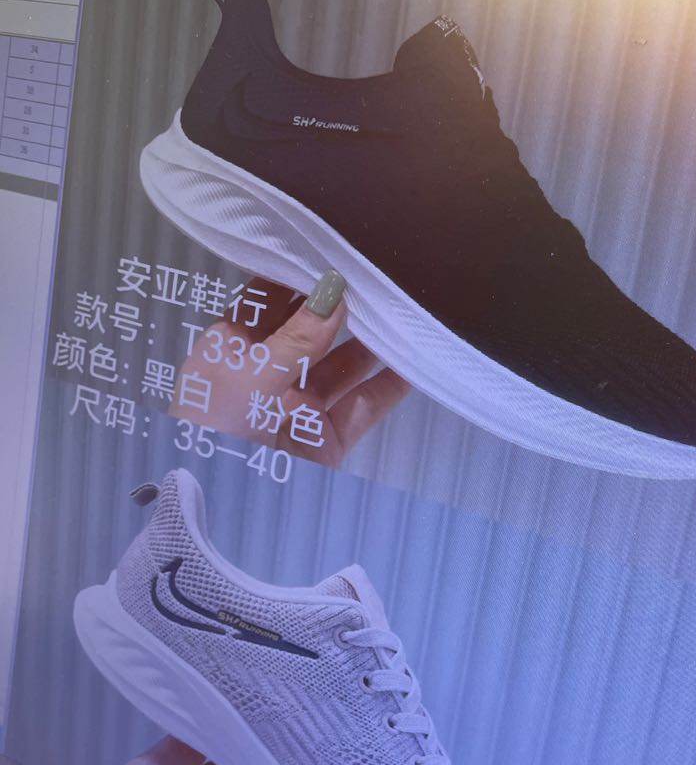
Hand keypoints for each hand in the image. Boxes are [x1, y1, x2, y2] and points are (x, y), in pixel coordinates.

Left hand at [170, 272, 409, 465]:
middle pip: (314, 329)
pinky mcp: (327, 440)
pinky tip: (415, 360)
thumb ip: (294, 338)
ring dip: (375, 340)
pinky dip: (390, 385)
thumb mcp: (245, 378)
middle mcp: (268, 372)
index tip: (340, 249)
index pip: (271, 298)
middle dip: (346, 304)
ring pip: (345, 365)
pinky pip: (363, 406)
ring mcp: (299, 406)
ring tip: (408, 308)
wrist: (214, 515)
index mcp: (232, 348)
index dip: (304, 275)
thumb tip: (332, 291)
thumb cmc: (210, 438)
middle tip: (384, 273)